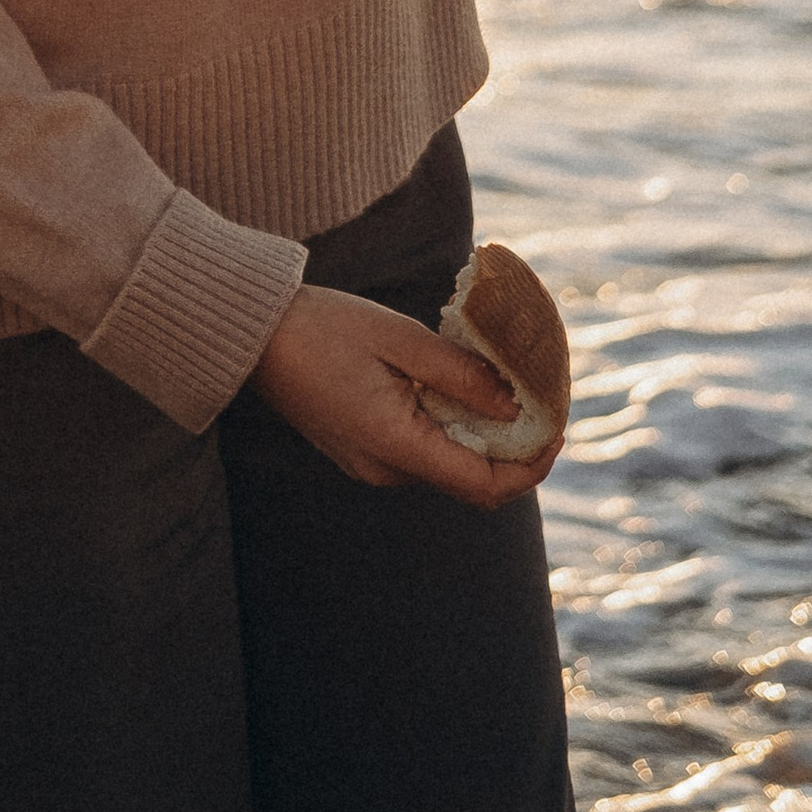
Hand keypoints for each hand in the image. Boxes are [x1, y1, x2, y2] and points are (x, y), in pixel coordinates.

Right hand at [249, 281, 559, 503]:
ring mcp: (369, 465)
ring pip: (446, 463)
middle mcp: (384, 470)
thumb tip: (517, 408)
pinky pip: (420, 451)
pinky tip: (450, 385)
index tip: (558, 429)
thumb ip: (461, 374)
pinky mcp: (360, 450)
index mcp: (396, 446)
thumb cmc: (322, 325)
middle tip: (537, 399)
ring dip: (479, 433)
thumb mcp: (399, 337)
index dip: (531, 465)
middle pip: (471, 479)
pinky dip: (448, 426)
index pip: (485, 485)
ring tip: (496, 382)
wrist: (253, 332)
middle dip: (512, 447)